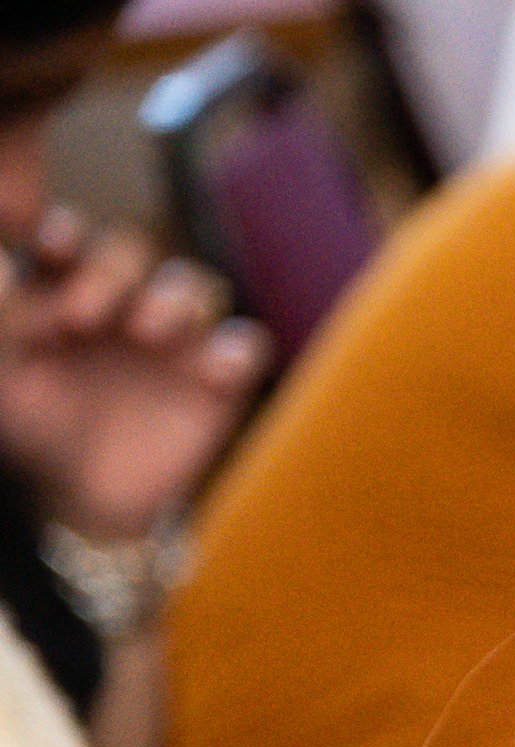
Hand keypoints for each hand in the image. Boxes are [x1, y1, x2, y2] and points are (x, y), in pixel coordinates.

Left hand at [0, 211, 259, 548]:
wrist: (87, 498)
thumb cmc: (39, 430)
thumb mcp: (5, 378)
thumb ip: (5, 320)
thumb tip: (4, 264)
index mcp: (68, 291)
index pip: (74, 242)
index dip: (67, 236)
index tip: (54, 247)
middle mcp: (125, 304)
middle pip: (137, 253)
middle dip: (113, 271)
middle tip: (83, 316)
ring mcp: (178, 339)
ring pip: (196, 287)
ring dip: (175, 298)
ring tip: (148, 332)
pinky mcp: (220, 380)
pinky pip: (246, 345)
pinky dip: (237, 349)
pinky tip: (212, 371)